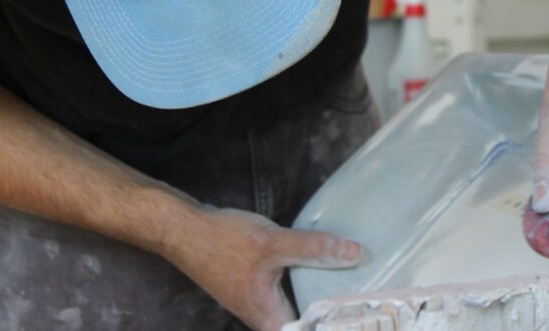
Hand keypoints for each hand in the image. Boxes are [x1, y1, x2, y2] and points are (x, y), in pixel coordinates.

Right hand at [162, 205, 363, 330]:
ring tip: (354, 284)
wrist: (183, 228)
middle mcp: (262, 314)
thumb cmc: (223, 241)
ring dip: (320, 298)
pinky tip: (324, 265)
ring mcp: (257, 299)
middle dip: (331, 316)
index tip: (361, 320)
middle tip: (365, 302)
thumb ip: (313, 250)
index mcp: (268, 316)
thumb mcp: (273, 243)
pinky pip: (287, 290)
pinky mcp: (254, 283)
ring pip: (296, 306)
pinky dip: (306, 281)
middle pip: (304, 324)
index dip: (332, 328)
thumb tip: (356, 255)